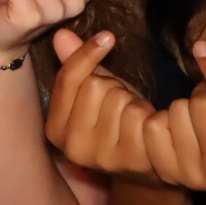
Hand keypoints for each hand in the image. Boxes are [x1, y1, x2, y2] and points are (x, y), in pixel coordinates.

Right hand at [44, 29, 160, 180]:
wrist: (146, 170)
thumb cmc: (117, 125)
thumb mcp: (94, 95)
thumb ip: (78, 67)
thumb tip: (61, 34)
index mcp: (56, 130)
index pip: (67, 79)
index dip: (87, 53)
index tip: (107, 36)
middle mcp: (73, 147)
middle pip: (95, 85)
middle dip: (114, 86)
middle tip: (122, 105)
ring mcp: (101, 156)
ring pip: (119, 98)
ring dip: (132, 100)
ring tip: (135, 118)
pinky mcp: (130, 160)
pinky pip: (139, 114)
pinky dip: (149, 112)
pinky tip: (149, 126)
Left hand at [143, 40, 205, 192]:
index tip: (201, 48)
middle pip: (202, 104)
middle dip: (200, 95)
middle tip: (203, 104)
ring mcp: (199, 175)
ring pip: (177, 111)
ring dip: (180, 109)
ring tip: (191, 122)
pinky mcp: (171, 174)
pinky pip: (153, 126)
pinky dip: (157, 122)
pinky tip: (171, 132)